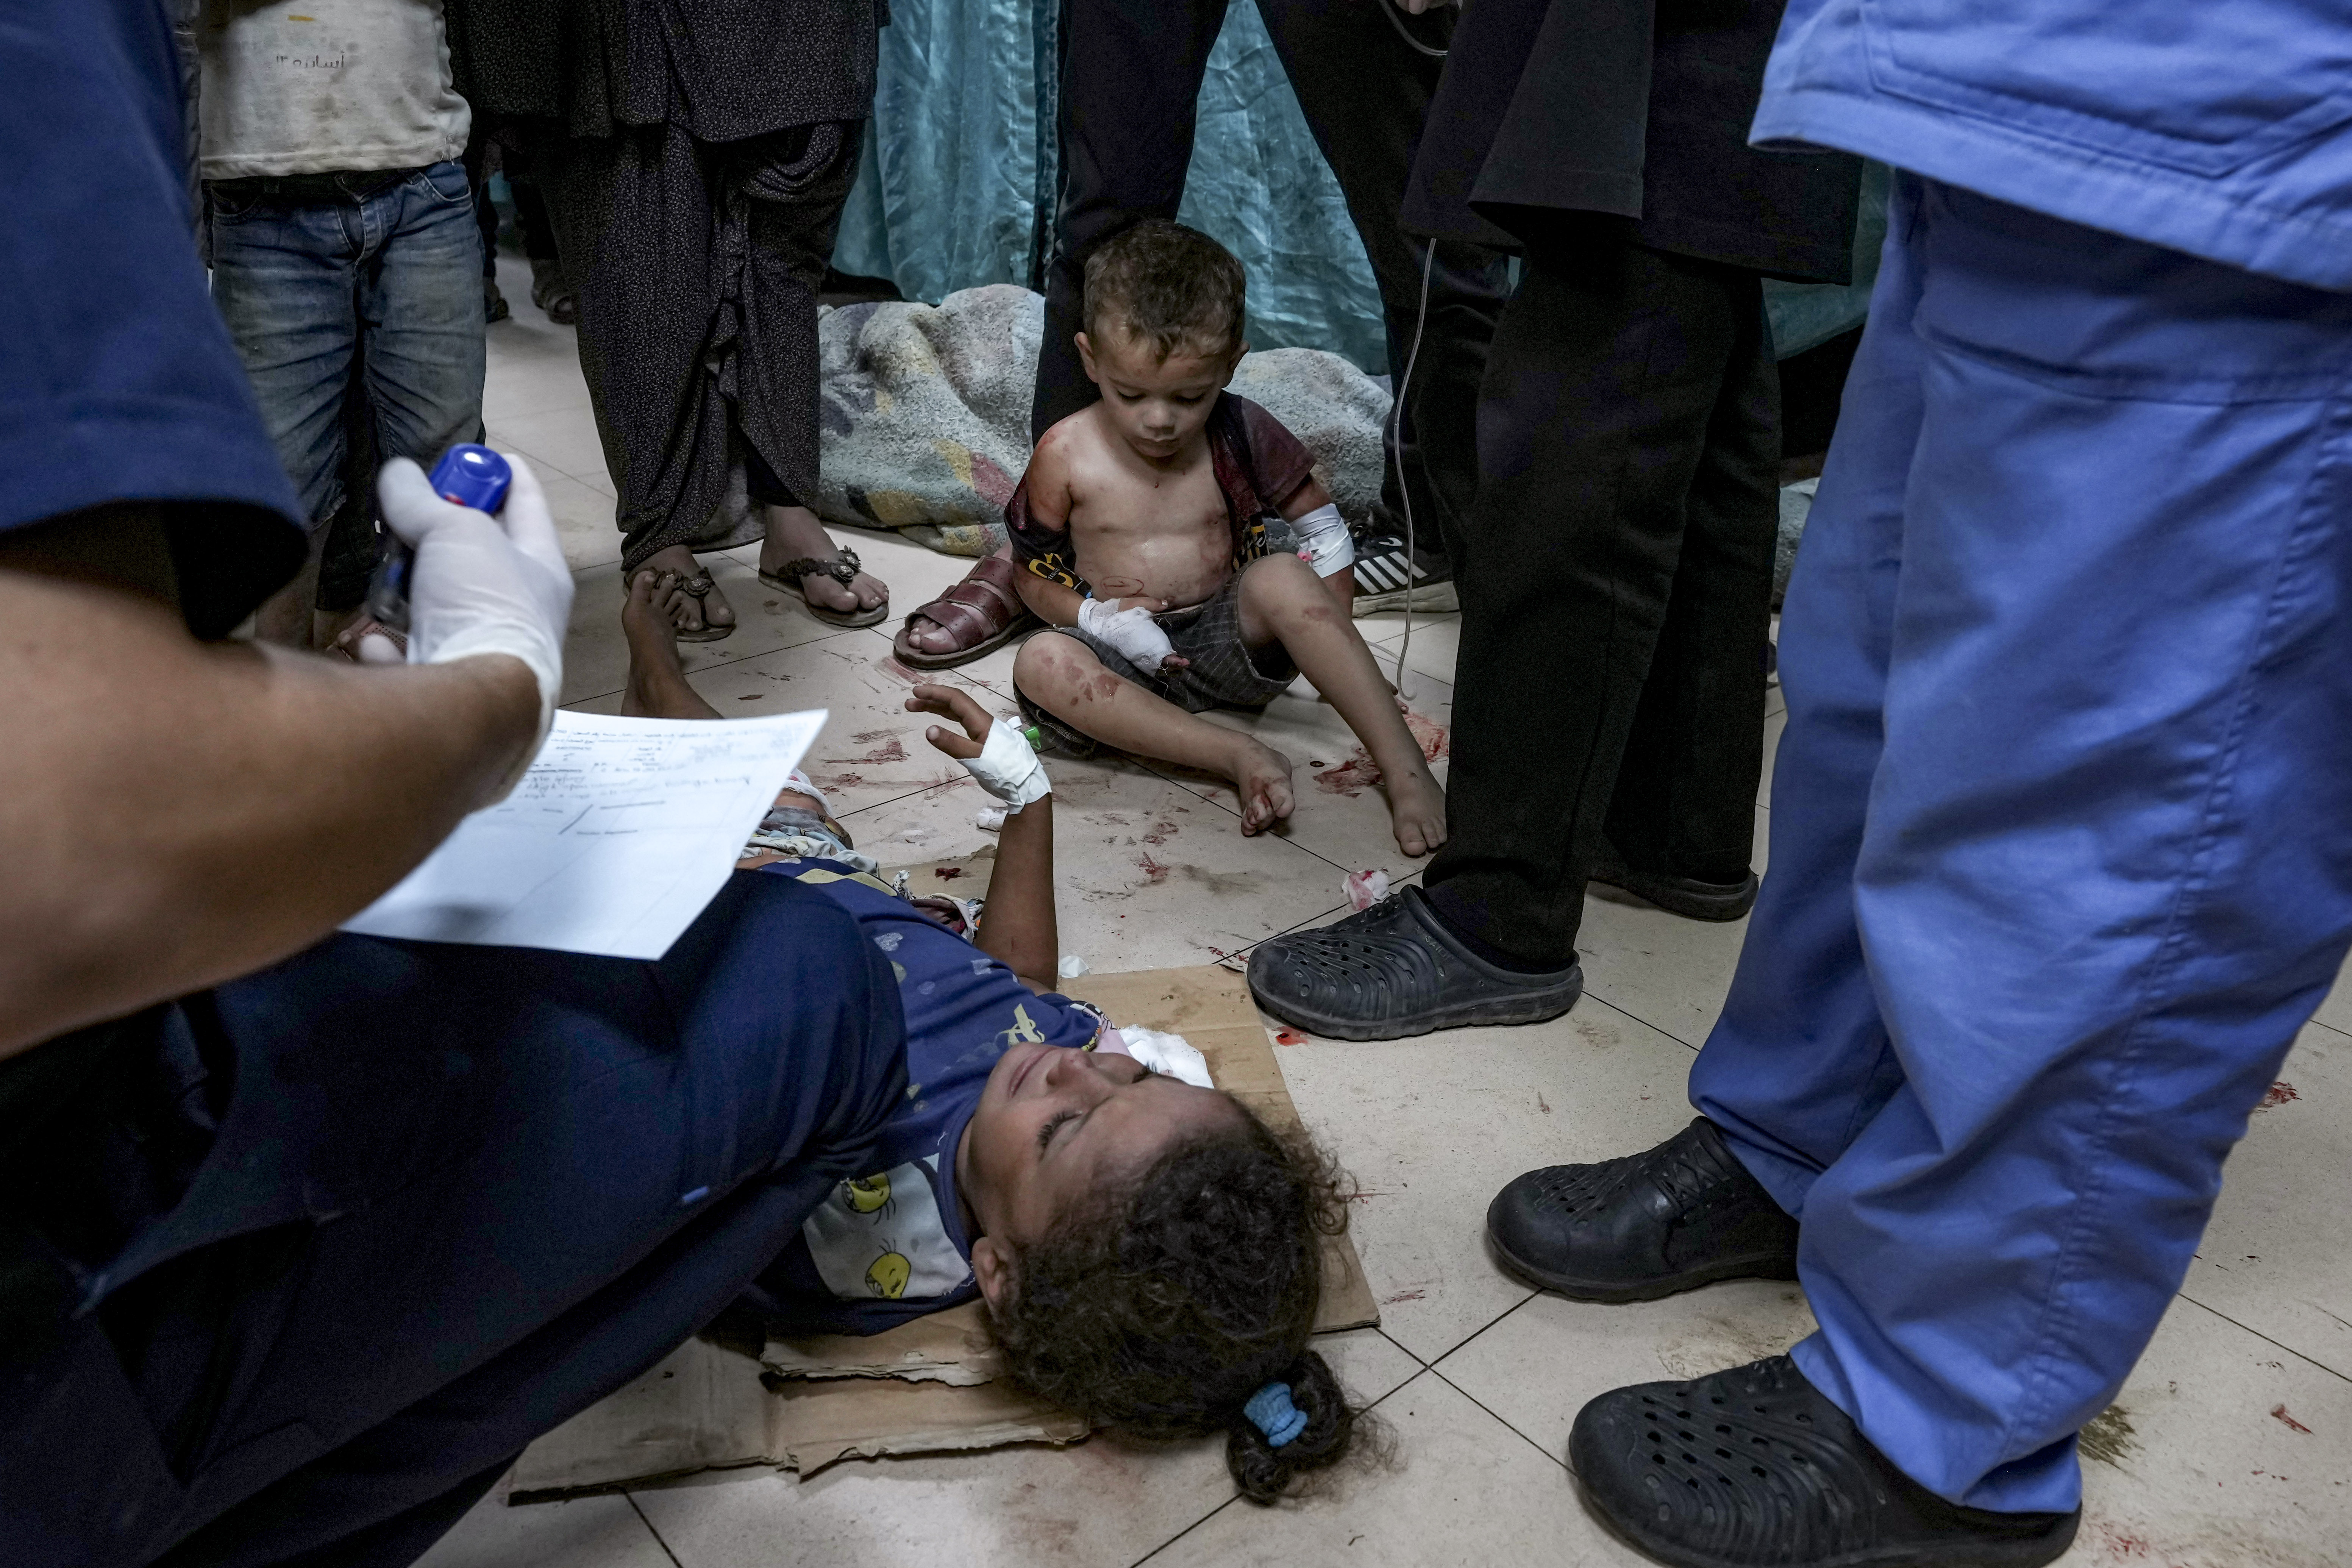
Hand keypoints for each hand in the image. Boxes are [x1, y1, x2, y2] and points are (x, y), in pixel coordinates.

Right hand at [375, 454, 573, 796]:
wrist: (467, 705)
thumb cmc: (484, 607)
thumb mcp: (457, 532)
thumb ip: (423, 502)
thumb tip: (397, 474)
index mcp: (541, 568)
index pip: (528, 503)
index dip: (505, 474)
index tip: (483, 453)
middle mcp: (518, 610)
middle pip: (475, 554)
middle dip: (438, 532)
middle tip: (408, 515)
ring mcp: (479, 649)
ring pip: (435, 601)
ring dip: (406, 588)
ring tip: (389, 579)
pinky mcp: (442, 685)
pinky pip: (407, 653)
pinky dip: (389, 646)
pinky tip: (382, 644)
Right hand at [908, 684, 1049, 809]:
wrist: (1025, 785)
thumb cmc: (1002, 771)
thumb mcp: (975, 758)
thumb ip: (952, 744)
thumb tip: (928, 729)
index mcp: (981, 721)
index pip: (956, 699)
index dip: (935, 693)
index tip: (916, 691)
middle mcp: (982, 721)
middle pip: (954, 703)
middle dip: (931, 699)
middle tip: (909, 702)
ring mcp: (983, 730)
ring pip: (957, 713)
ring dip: (937, 708)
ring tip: (916, 709)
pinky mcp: (984, 740)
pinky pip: (961, 723)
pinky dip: (947, 720)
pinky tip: (938, 725)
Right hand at [1077, 597, 1187, 673]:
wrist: (1094, 619)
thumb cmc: (1114, 611)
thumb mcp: (1133, 603)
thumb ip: (1150, 603)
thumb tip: (1167, 603)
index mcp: (1140, 641)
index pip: (1159, 654)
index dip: (1172, 659)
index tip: (1183, 661)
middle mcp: (1137, 650)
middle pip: (1158, 662)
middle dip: (1171, 664)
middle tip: (1185, 664)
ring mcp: (1133, 652)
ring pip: (1151, 662)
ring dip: (1164, 662)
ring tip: (1178, 663)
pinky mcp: (1130, 650)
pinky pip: (1145, 657)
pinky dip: (1155, 658)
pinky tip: (1162, 656)